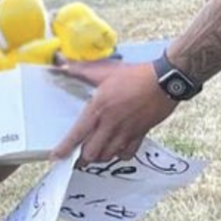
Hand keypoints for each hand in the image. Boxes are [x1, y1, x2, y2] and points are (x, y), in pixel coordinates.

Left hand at [52, 62, 177, 164]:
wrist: (164, 81)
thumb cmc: (135, 75)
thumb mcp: (105, 70)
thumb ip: (80, 70)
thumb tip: (60, 63)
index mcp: (99, 108)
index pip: (77, 133)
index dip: (65, 148)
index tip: (56, 156)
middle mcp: (111, 124)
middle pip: (91, 152)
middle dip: (83, 157)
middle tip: (78, 157)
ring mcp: (126, 131)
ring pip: (108, 155)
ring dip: (99, 156)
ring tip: (95, 153)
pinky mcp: (140, 134)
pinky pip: (127, 153)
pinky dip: (119, 155)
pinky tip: (117, 149)